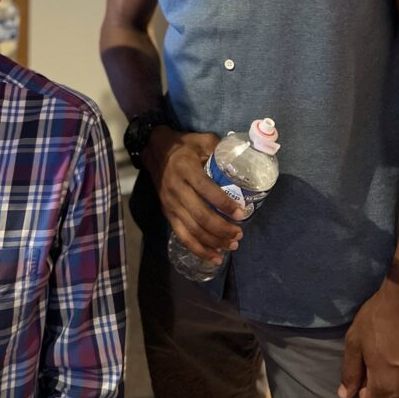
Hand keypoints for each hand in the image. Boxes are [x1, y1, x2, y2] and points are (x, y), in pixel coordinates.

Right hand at [143, 128, 244, 261]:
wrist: (156, 150)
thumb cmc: (184, 145)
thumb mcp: (202, 140)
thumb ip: (220, 149)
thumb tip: (242, 160)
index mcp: (187, 170)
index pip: (207, 190)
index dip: (224, 204)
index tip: (241, 213)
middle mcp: (177, 189)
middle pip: (200, 216)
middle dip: (222, 229)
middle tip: (239, 234)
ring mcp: (170, 204)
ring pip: (192, 230)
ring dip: (213, 241)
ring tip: (232, 245)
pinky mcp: (167, 214)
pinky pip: (182, 236)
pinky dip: (198, 249)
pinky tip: (214, 256)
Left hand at [338, 277, 398, 397]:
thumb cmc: (376, 319)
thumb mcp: (354, 342)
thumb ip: (350, 372)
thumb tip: (344, 394)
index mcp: (384, 383)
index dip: (363, 394)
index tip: (361, 375)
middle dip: (377, 387)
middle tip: (373, 360)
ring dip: (392, 381)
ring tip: (387, 353)